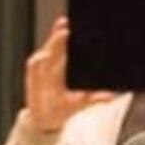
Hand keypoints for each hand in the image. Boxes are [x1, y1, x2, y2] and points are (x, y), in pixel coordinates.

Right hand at [23, 17, 112, 133]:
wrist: (47, 120)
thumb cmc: (64, 107)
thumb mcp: (83, 102)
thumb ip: (95, 98)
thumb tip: (112, 96)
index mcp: (65, 66)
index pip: (66, 46)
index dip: (67, 33)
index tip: (72, 24)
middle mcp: (53, 65)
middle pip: (55, 44)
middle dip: (58, 33)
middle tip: (65, 24)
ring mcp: (42, 71)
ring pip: (45, 52)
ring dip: (50, 44)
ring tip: (59, 36)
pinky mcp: (32, 79)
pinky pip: (33, 67)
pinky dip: (37, 61)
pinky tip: (43, 57)